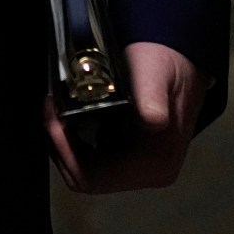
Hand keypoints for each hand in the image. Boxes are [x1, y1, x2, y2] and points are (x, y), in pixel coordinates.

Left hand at [49, 41, 205, 193]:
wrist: (181, 56)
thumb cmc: (166, 62)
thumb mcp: (154, 73)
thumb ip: (151, 97)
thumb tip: (151, 120)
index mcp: (155, 164)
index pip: (93, 177)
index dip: (65, 150)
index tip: (52, 115)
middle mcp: (151, 173)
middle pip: (87, 177)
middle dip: (62, 145)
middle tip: (51, 110)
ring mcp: (144, 167)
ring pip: (89, 169)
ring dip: (69, 142)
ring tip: (59, 111)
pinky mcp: (135, 157)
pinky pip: (97, 159)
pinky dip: (80, 140)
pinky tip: (75, 116)